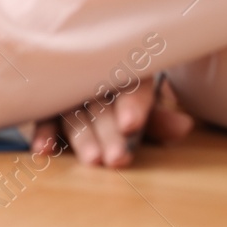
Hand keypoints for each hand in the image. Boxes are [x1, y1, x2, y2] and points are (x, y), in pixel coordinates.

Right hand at [29, 76, 194, 167]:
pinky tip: (44, 150)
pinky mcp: (46, 102)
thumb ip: (159, 120)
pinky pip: (44, 116)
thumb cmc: (120, 92)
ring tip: (93, 159)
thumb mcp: (142, 104)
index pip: (131, 83)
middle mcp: (93, 75)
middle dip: (109, 133)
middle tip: (117, 159)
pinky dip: (43, 132)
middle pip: (102, 104)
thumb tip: (184, 127)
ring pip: (74, 112)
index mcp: (124, 69)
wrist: (79, 66)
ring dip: (82, 137)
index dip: (132, 103)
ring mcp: (67, 87)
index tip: (132, 126)